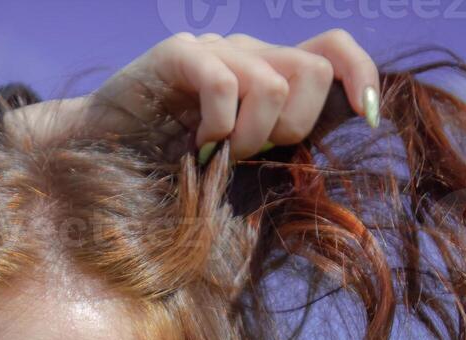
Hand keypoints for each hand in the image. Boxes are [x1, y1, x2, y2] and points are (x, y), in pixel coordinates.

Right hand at [5, 29, 381, 163]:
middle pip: (310, 74)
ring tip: (216, 152)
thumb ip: (277, 142)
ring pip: (271, 83)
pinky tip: (196, 143)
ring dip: (250, 134)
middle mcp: (246, 51)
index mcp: (266, 70)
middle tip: (248, 154)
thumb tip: (333, 149)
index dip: (360, 77)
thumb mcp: (238, 156)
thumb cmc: (167, 163)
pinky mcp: (177, 55)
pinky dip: (217, 125)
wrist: (98, 151)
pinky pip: (223, 84)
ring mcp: (212, 49)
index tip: (367, 117)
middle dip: (289, 128)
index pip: (333, 51)